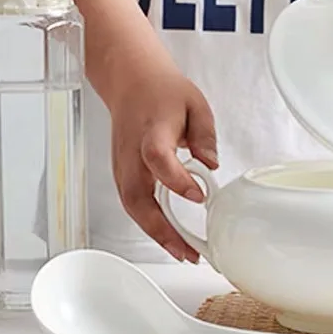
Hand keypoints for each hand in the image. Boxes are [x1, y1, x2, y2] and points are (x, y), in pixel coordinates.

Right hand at [109, 68, 217, 261]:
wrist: (130, 81)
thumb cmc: (162, 91)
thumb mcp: (195, 103)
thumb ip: (205, 135)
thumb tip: (211, 163)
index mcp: (151, 132)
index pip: (158, 159)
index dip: (176, 180)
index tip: (199, 195)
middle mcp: (131, 153)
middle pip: (137, 197)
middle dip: (162, 228)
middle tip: (188, 250)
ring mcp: (122, 165)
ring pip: (132, 207)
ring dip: (156, 233)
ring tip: (183, 252)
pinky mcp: (122, 173)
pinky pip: (132, 204)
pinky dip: (149, 224)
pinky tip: (170, 236)